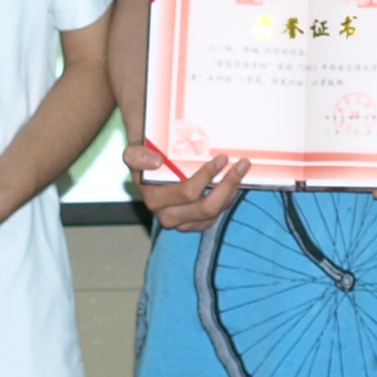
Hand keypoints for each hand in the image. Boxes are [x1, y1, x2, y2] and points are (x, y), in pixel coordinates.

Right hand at [131, 138, 246, 235]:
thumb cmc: (146, 157)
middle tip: (241, 164)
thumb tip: (155, 161)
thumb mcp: (134, 152)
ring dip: (231, 192)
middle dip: (228, 185)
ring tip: (242, 170)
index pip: (188, 192)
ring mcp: (181, 222)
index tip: (222, 158)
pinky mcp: (192, 224)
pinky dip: (227, 200)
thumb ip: (136, 155)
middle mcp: (166, 215)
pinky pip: (215, 217)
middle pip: (206, 207)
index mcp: (154, 198)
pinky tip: (234, 184)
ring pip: (214, 213)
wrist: (148, 168)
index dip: (207, 176)